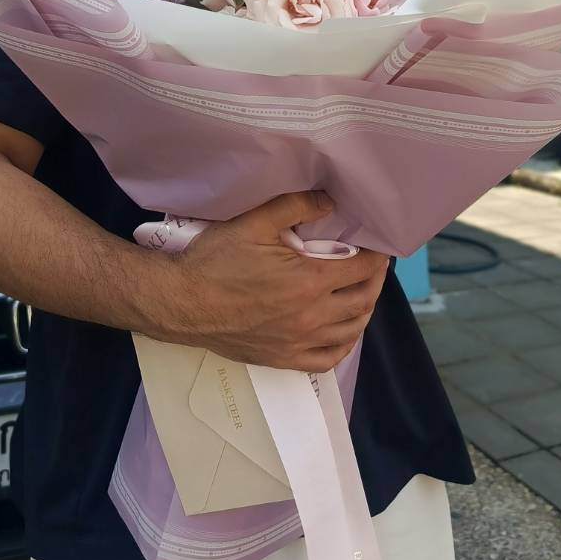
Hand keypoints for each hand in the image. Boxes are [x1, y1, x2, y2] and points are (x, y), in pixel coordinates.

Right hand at [153, 192, 388, 371]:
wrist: (182, 303)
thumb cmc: (216, 260)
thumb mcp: (254, 222)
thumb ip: (296, 206)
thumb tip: (330, 201)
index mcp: (310, 281)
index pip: (362, 269)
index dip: (377, 256)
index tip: (378, 246)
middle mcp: (312, 315)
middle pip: (363, 300)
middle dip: (375, 280)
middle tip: (373, 265)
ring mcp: (299, 342)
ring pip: (351, 330)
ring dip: (364, 310)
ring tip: (361, 293)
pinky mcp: (284, 358)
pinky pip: (328, 358)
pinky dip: (344, 344)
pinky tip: (343, 331)